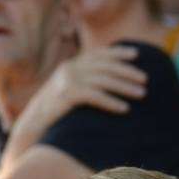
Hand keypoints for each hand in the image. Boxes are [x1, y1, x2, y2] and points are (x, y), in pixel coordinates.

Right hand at [8, 45, 146, 149]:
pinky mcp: (66, 95)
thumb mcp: (70, 91)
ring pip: (103, 80)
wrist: (33, 126)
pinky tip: (125, 109)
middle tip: (145, 80)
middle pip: (105, 66)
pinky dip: (111, 102)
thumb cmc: (57, 113)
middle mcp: (69, 69)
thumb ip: (86, 83)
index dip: (118, 53)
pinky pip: (94, 96)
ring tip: (142, 94)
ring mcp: (66, 81)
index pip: (99, 54)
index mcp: (72, 65)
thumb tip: (112, 82)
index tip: (137, 54)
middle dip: (127, 72)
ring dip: (125, 87)